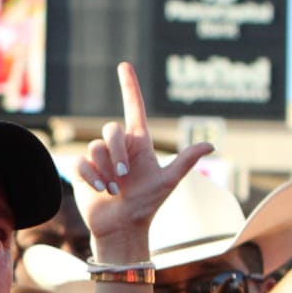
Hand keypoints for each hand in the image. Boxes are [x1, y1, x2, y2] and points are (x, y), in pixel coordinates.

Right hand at [75, 62, 212, 262]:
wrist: (122, 227)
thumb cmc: (147, 204)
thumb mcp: (168, 182)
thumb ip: (185, 161)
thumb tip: (210, 144)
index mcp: (139, 144)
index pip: (133, 108)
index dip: (130, 87)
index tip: (124, 65)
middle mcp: (118, 147)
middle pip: (111, 129)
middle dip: (116, 152)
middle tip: (124, 176)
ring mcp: (99, 159)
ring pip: (95, 147)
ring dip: (105, 170)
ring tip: (114, 190)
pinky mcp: (82, 170)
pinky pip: (81, 162)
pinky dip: (91, 177)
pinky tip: (100, 191)